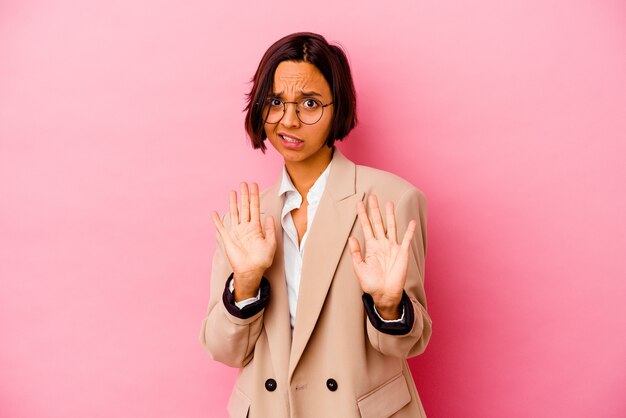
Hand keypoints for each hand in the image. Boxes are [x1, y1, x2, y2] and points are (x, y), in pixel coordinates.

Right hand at [211, 182, 276, 300]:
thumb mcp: (270, 244)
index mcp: (256, 228)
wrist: (251, 271)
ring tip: (232, 191)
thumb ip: (270, 230)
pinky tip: (214, 213)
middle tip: (243, 183)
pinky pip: (221, 228)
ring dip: (233, 203)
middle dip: (244, 195)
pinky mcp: (228, 238)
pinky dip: (217, 220)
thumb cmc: (262, 260)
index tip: (254, 185)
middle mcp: (245, 227)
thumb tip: (270, 217)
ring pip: (234, 213)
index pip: (255, 208)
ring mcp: (236, 232)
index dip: (254, 197)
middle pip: (245, 207)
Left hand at [348, 195, 416, 319]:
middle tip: (372, 197)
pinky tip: (410, 221)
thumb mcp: (359, 268)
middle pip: (378, 223)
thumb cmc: (371, 283)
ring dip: (390, 215)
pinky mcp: (402, 253)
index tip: (359, 204)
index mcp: (371, 247)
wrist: (384, 294)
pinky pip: (406, 240)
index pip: (366, 227)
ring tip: (389, 203)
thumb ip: (355, 253)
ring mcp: (392, 247)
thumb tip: (351, 237)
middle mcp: (382, 244)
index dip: (362, 216)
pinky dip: (409, 231)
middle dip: (375, 210)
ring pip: (391, 227)